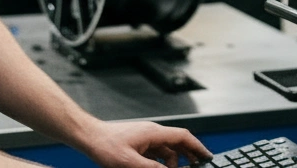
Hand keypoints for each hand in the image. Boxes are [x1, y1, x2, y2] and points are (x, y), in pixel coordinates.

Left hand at [83, 120, 212, 167]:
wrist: (89, 137)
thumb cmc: (105, 145)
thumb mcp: (130, 163)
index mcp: (154, 133)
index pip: (183, 137)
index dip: (198, 147)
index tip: (207, 156)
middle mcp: (152, 132)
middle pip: (178, 143)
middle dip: (188, 156)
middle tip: (195, 167)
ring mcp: (145, 137)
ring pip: (167, 149)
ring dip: (172, 162)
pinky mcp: (139, 142)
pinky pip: (156, 152)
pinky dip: (161, 161)